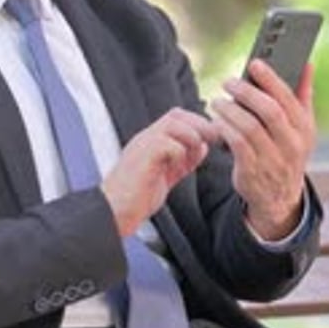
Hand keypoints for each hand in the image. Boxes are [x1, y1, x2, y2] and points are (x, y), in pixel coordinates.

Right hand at [101, 108, 218, 237]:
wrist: (114, 212)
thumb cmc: (137, 198)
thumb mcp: (166, 176)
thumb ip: (183, 161)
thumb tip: (203, 147)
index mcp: (151, 141)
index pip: (177, 117)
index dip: (197, 123)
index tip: (211, 138)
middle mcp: (146, 138)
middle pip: (177, 115)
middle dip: (199, 125)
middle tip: (214, 139)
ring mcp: (143, 145)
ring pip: (174, 124)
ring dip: (192, 137)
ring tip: (195, 155)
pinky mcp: (143, 156)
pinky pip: (168, 144)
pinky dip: (180, 153)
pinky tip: (178, 168)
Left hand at [211, 61, 315, 239]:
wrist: (278, 197)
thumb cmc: (286, 152)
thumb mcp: (301, 129)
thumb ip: (302, 96)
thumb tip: (306, 64)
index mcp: (304, 129)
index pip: (288, 99)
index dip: (270, 79)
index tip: (254, 64)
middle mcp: (291, 144)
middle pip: (269, 111)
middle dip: (246, 92)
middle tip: (228, 82)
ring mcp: (272, 159)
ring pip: (249, 127)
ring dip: (230, 110)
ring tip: (217, 101)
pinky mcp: (251, 171)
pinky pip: (236, 144)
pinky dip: (225, 129)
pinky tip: (217, 120)